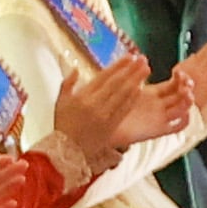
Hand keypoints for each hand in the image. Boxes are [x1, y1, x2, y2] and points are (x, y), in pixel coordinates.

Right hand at [53, 51, 184, 169]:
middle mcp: (94, 104)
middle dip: (131, 70)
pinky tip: (140, 89)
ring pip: (123, 95)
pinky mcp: (111, 126)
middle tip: (142, 59)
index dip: (118, 66)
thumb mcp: (60, 102)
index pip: (104, 76)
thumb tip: (75, 68)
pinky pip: (124, 110)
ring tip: (146, 70)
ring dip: (136, 81)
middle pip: (116, 83)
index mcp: (83, 96)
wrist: (67, 151)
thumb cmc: (63, 125)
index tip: (129, 56)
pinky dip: (132, 99)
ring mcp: (104, 116)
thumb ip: (68, 83)